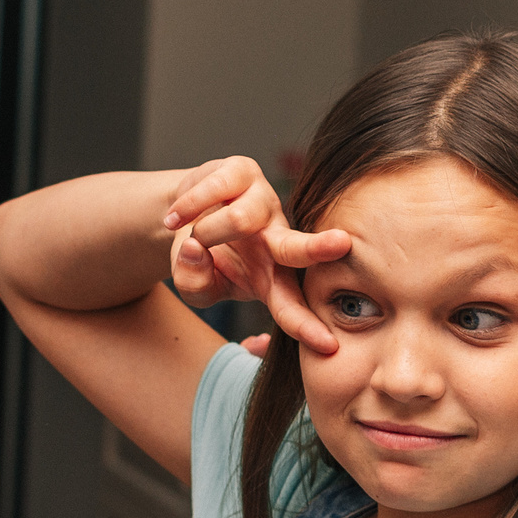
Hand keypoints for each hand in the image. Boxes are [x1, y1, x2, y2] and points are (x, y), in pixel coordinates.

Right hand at [162, 157, 350, 354]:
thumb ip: (194, 284)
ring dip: (204, 233)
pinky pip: (214, 190)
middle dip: (318, 248)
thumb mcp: (195, 285)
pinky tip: (176, 217)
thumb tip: (194, 250)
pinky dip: (185, 209)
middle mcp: (276, 239)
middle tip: (342, 243)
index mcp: (272, 276)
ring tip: (192, 238)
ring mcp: (264, 202)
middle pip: (296, 247)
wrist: (182, 214)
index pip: (291, 306)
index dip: (306, 326)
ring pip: (237, 220)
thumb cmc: (200, 257)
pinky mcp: (244, 171)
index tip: (328, 346)